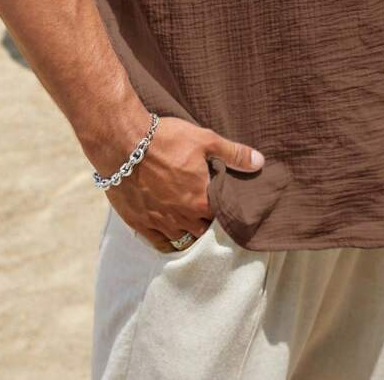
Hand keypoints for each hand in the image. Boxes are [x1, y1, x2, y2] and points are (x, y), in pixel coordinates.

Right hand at [100, 116, 264, 252]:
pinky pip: (159, 244)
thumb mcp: (205, 139)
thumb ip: (234, 153)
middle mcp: (182, 218)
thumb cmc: (165, 139)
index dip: (225, 214)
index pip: (222, 219)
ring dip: (189, 235)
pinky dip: (168, 243)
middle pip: (203, 232)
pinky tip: (172, 237)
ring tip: (192, 225)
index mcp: (201, 201)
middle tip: (207, 214)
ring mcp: (160, 222)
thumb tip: (260, 162)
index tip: (226, 208)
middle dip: (207, 225)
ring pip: (182, 241)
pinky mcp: (139, 223)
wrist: (123, 143)